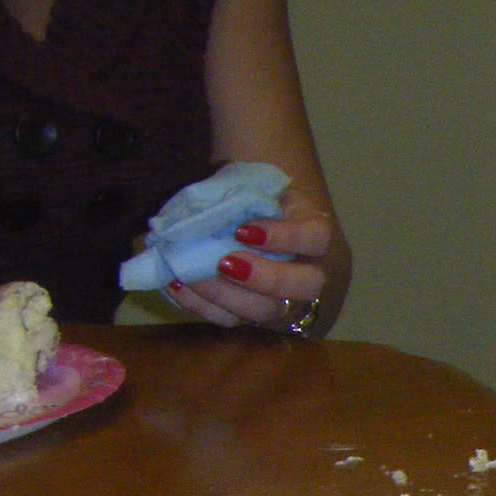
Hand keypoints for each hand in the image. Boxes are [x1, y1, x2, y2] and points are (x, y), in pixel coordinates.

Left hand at [166, 185, 337, 332]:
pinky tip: (178, 285)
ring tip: (190, 274)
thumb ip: (238, 188)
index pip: (316, 237)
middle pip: (309, 286)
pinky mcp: (253, 310)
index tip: (242, 230)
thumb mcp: (252, 175)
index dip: (285, 238)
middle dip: (266, 279)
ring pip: (269, 311)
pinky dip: (202, 305)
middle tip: (224, 263)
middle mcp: (309, 267)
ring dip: (226, 295)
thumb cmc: (250, 187)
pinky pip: (233, 320)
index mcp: (312, 228)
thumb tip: (203, 204)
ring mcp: (284, 295)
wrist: (247, 208)